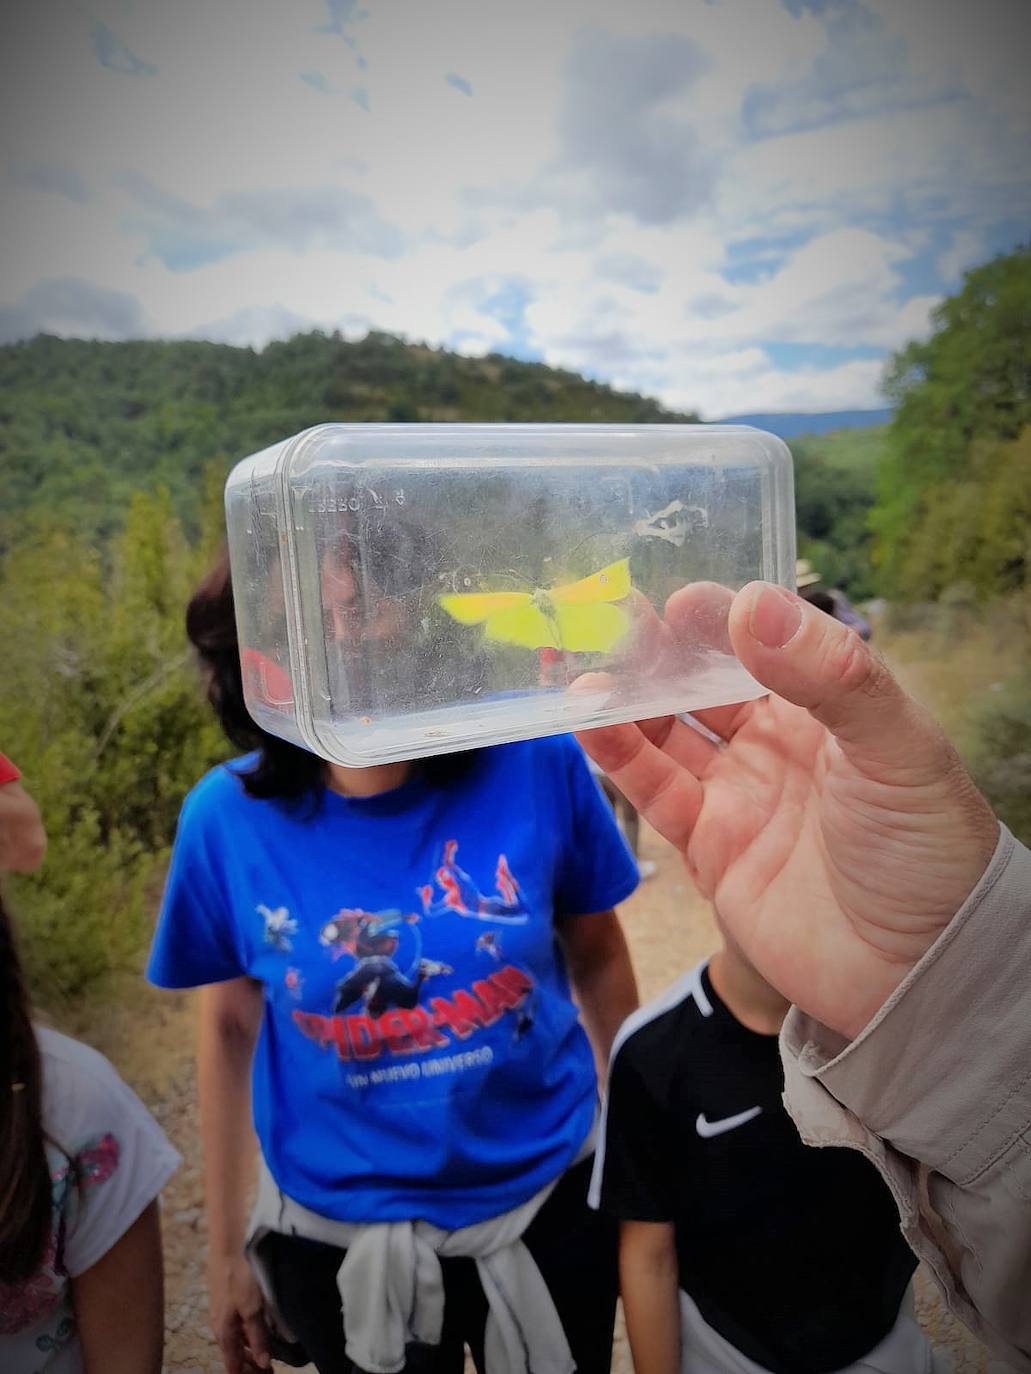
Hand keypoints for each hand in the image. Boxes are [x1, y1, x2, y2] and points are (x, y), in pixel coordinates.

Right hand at [209, 1253, 270, 1373]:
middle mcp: (221, 1326)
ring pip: (236, 1341)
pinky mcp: (228, 1301)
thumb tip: (263, 1363)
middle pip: (234, 1355)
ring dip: (250, 1351)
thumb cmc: (240, 1276)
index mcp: (224, 1332)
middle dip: (250, 1366)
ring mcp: (223, 1313)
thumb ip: (258, 1335)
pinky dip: (248, 1336)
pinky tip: (259, 1332)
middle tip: (268, 1371)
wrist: (228, 1245)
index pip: (233, 1365)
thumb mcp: (253, 1308)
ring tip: (267, 1355)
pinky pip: (237, 1327)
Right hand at [577, 581, 999, 1039]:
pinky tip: (586, 719)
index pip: (760, 643)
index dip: (718, 620)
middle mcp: (776, 743)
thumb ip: (829, 675)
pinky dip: (617, 754)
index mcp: (826, 706)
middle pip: (702, 683)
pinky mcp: (707, 848)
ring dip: (625, 698)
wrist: (918, 974)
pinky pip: (653, 789)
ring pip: (666, 731)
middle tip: (606, 618)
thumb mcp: (897, 748)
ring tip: (579, 666)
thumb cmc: (927, 850)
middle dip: (656, 650)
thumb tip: (750, 606)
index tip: (676, 602)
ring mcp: (738, 794)